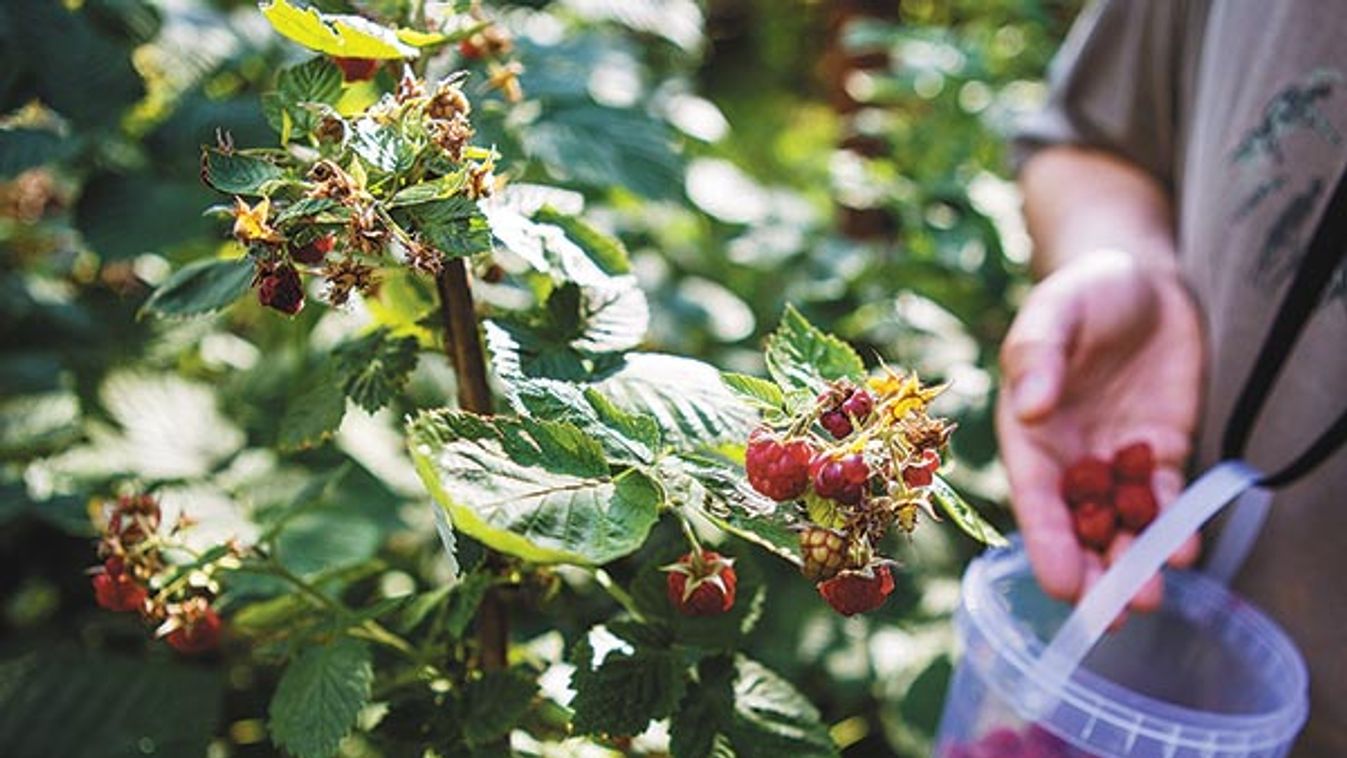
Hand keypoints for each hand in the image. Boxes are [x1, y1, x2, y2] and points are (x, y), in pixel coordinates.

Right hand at [996, 250, 1202, 611]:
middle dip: (1096, 572)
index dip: (1048, 543)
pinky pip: (1167, 496)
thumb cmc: (1080, 294)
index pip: (1035, 499)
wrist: (1137, 277)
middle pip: (1079, 527)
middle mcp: (1068, 457)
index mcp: (1029, 435)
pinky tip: (1185, 546)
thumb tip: (1030, 406)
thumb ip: (1037, 356)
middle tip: (1115, 612)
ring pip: (1123, 523)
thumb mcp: (1052, 314)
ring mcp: (1115, 458)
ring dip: (1136, 560)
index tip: (1062, 585)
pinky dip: (1174, 524)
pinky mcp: (1162, 451)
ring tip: (1151, 594)